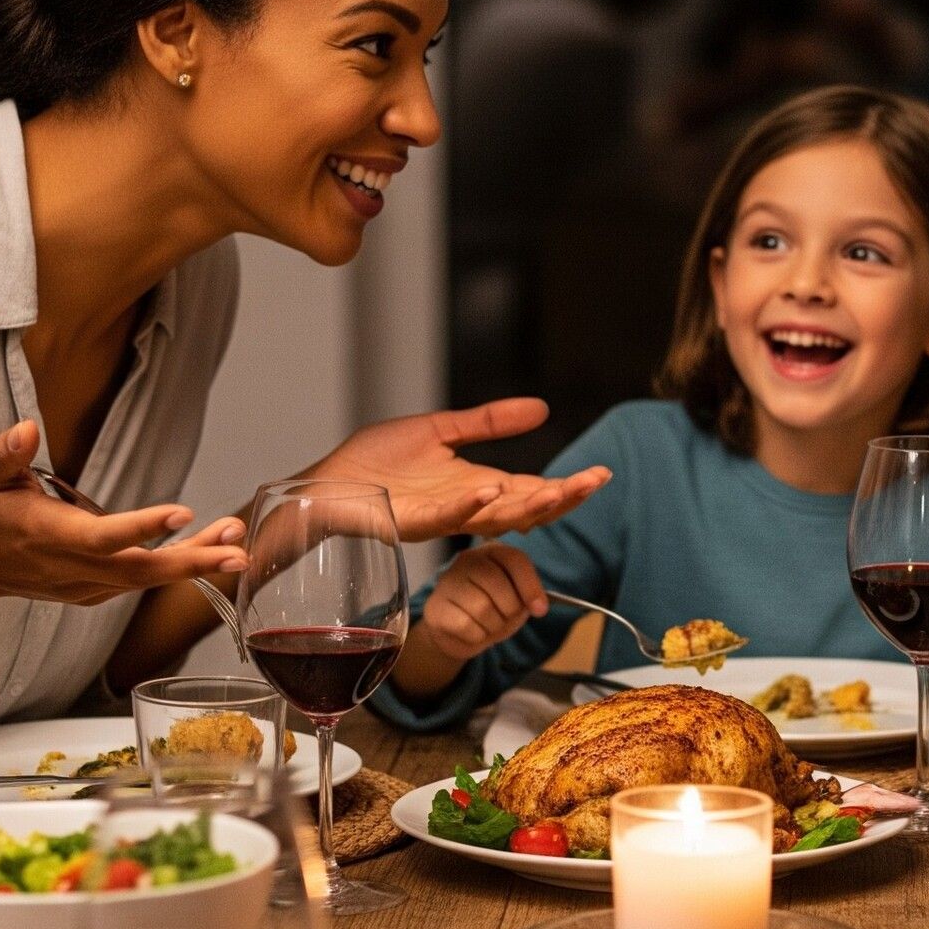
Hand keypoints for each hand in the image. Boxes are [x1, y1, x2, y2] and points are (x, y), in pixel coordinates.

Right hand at [0, 421, 247, 605]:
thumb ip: (4, 454)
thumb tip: (26, 429)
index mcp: (50, 536)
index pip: (101, 536)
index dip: (142, 527)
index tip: (183, 512)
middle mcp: (73, 567)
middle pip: (138, 570)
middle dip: (191, 562)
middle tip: (237, 550)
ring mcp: (86, 585)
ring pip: (147, 579)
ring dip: (196, 562)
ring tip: (238, 544)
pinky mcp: (96, 592)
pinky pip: (142, 583)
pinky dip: (179, 569)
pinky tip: (215, 549)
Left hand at [306, 398, 609, 542]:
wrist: (327, 483)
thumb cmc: (376, 462)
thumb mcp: (441, 430)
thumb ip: (489, 421)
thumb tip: (542, 408)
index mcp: (479, 486)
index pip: (534, 490)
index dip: (568, 486)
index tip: (601, 474)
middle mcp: (468, 507)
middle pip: (527, 508)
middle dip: (563, 498)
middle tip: (595, 482)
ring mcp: (443, 516)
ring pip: (496, 517)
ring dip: (528, 505)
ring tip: (558, 489)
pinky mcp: (412, 520)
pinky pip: (446, 516)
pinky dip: (469, 506)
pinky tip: (489, 492)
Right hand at [417, 544, 549, 659]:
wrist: (458, 631)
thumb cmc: (493, 610)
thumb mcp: (516, 600)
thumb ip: (528, 598)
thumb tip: (538, 606)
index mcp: (492, 552)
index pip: (514, 560)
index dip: (531, 586)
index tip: (540, 610)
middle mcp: (467, 560)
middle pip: (498, 585)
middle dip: (510, 610)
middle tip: (506, 619)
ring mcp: (448, 582)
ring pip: (482, 608)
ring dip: (494, 626)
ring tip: (489, 626)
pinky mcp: (435, 607)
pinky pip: (466, 626)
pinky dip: (477, 636)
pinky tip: (473, 632)